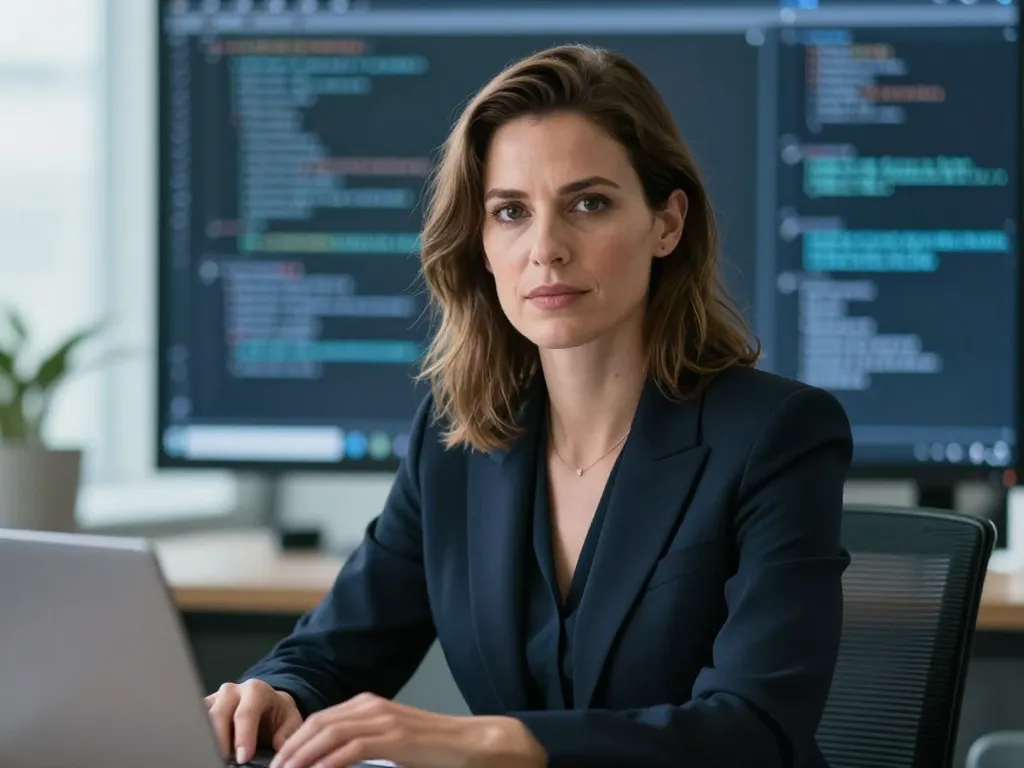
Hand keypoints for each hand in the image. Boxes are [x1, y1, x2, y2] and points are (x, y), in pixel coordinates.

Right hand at [205, 679, 303, 763]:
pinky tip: (203, 749)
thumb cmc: (277, 715)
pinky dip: (197, 736)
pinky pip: (194, 720)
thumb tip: (280, 745)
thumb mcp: (290, 720)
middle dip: (219, 741)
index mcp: (256, 690)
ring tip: (212, 756)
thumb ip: (287, 731)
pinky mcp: (203, 708)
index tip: (242, 758)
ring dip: (205, 738)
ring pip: (202, 717)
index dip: (243, 737)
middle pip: (218, 715)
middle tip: (222, 761)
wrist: (268, 705)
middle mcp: (232, 691)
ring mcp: (215, 698)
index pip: (245, 713)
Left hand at [268, 692, 545, 767]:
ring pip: (329, 733)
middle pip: (318, 724)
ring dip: (302, 756)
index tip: (279, 762)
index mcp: (370, 706)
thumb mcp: (392, 746)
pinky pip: (351, 749)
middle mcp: (373, 706)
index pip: (321, 720)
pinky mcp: (395, 738)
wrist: (473, 745)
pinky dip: (328, 762)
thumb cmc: (434, 750)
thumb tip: (330, 764)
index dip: (296, 740)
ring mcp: (384, 719)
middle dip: (292, 749)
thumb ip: (362, 747)